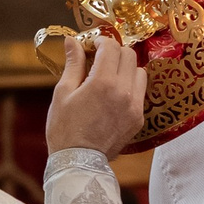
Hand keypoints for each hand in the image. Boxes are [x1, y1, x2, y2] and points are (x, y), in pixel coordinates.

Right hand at [46, 27, 144, 159]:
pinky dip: (130, 87)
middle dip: (114, 52)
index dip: (100, 41)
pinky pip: (140, 92)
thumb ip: (73, 63)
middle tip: (99, 58)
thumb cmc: (64, 128)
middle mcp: (124, 91)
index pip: (111, 47)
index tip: (91, 45)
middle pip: (129, 55)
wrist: (78, 162)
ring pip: (139, 72)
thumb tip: (72, 40)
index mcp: (103, 82)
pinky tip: (115, 94)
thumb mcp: (63, 92)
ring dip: (126, 68)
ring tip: (109, 76)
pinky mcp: (138, 119)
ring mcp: (134, 106)